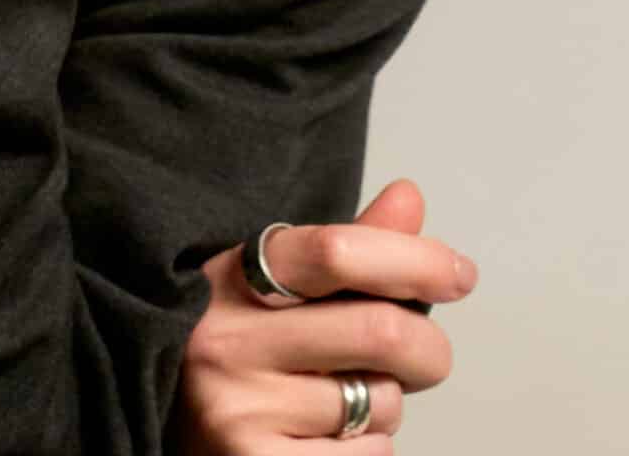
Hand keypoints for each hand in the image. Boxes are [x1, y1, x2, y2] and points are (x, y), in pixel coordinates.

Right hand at [169, 180, 475, 454]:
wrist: (170, 426)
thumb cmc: (240, 356)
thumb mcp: (274, 291)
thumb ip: (345, 250)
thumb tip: (409, 197)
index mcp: (231, 278)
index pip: (336, 252)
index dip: (414, 259)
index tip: (458, 273)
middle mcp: (227, 339)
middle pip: (381, 332)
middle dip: (428, 348)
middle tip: (423, 355)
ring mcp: (239, 410)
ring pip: (380, 404)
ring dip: (387, 404)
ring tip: (340, 398)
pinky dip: (369, 451)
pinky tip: (324, 439)